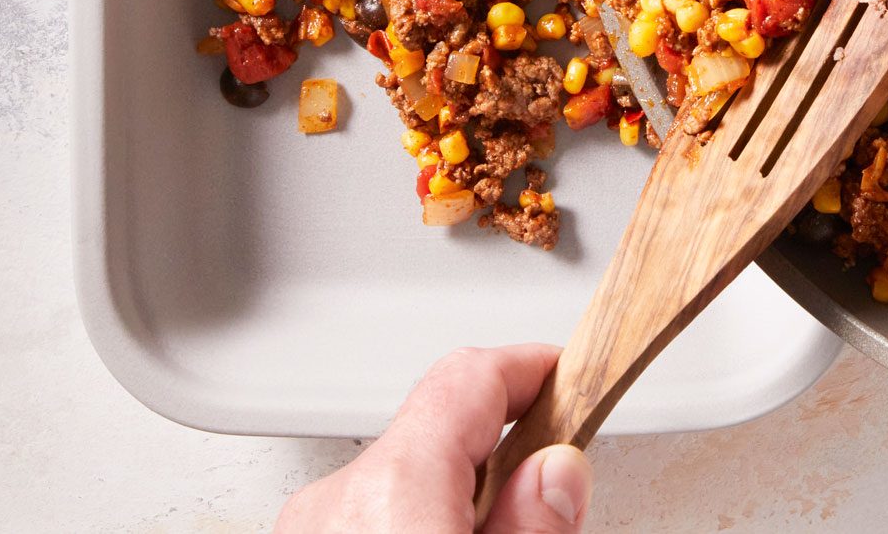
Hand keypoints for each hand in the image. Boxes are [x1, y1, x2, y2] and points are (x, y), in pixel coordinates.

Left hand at [277, 345, 590, 533]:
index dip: (535, 369)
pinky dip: (414, 520)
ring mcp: (310, 526)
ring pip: (406, 476)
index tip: (576, 381)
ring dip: (457, 495)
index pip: (472, 377)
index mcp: (391, 493)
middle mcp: (337, 499)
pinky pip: (371, 511)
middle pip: (443, 430)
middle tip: (550, 491)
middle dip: (503, 453)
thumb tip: (558, 470)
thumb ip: (532, 526)